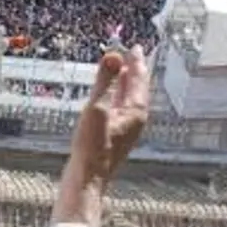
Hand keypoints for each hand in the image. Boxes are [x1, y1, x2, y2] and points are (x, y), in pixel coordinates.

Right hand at [53, 46, 150, 226]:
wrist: (88, 178)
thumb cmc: (92, 147)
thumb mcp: (96, 109)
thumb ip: (104, 81)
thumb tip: (113, 54)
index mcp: (136, 111)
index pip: (138, 79)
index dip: (136, 62)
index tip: (134, 48)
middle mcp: (135, 119)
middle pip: (137, 88)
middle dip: (133, 70)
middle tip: (131, 54)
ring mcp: (126, 128)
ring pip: (129, 98)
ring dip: (125, 82)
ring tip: (122, 70)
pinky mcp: (116, 135)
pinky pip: (121, 107)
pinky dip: (118, 95)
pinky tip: (110, 96)